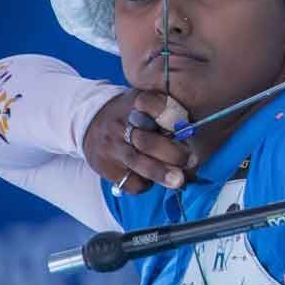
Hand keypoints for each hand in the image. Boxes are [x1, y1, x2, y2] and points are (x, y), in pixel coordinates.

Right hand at [81, 89, 195, 193]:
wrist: (91, 120)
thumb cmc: (132, 113)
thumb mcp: (146, 100)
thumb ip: (167, 111)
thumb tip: (192, 131)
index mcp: (136, 102)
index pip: (151, 104)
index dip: (170, 115)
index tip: (186, 125)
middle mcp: (121, 123)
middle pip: (147, 140)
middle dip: (172, 153)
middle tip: (191, 161)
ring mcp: (111, 145)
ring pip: (137, 162)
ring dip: (160, 173)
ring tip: (178, 181)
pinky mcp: (104, 166)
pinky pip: (128, 180)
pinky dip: (144, 184)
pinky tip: (152, 180)